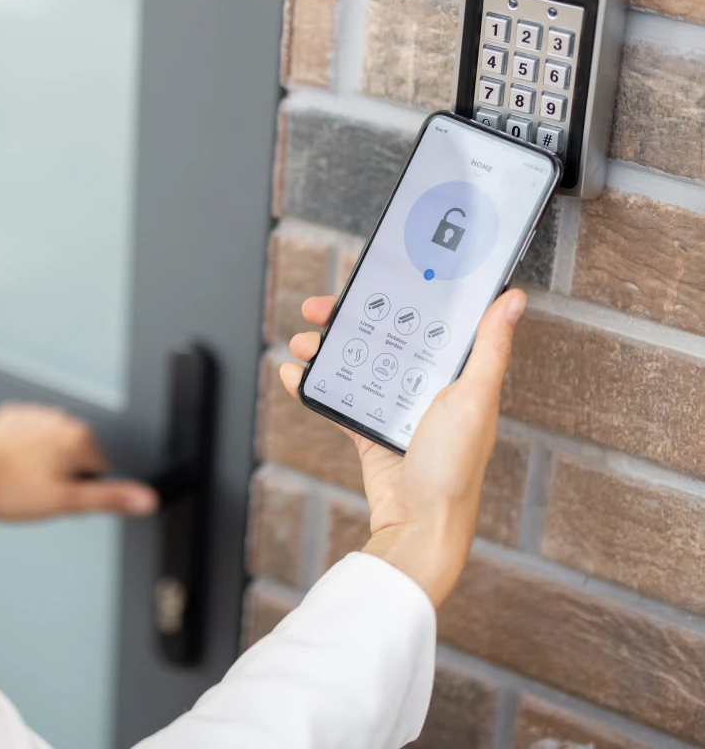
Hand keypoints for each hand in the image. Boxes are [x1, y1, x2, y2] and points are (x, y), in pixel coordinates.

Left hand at [0, 403, 158, 521]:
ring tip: (22, 479)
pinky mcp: (12, 415)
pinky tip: (11, 464)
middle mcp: (61, 417)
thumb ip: (110, 498)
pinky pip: (29, 433)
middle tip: (40, 491)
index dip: (80, 488)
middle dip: (64, 473)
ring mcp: (35, 413)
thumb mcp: (66, 502)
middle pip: (76, 454)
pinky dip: (24, 448)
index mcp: (79, 437)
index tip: (59, 496)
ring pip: (52, 443)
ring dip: (44, 460)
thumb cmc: (12, 490)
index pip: (99, 468)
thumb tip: (148, 499)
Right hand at [280, 289, 526, 606]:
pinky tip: (295, 374)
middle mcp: (426, 387)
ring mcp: (395, 409)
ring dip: (325, 349)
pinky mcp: (370, 432)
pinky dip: (314, 386)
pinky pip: (338, 399)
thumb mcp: (474, 399)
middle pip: (382, 337)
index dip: (398, 296)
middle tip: (320, 309)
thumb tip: (513, 299)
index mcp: (456, 374)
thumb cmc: (454, 469)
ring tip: (304, 343)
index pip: (425, 320)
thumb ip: (490, 348)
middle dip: (348, 320)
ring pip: (356, 363)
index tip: (370, 280)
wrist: (419, 528)